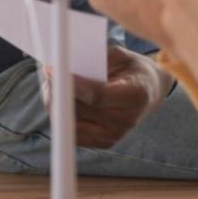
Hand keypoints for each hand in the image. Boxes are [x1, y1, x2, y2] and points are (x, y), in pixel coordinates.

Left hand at [44, 45, 171, 148]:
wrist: (149, 92)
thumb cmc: (132, 69)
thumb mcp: (120, 55)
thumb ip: (95, 59)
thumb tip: (64, 62)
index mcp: (136, 96)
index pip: (97, 96)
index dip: (72, 85)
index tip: (53, 69)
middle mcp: (126, 121)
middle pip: (80, 110)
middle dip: (58, 91)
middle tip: (48, 71)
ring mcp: (114, 136)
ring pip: (70, 123)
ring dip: (55, 103)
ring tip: (52, 83)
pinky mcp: (103, 143)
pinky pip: (71, 132)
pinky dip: (61, 115)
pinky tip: (60, 98)